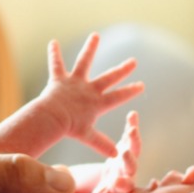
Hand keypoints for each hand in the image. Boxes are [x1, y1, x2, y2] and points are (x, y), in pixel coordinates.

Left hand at [40, 34, 143, 157]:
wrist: (53, 119)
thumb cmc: (69, 128)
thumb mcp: (87, 137)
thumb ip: (101, 144)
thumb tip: (115, 156)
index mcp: (97, 103)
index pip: (118, 97)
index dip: (130, 91)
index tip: (141, 85)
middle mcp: (89, 89)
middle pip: (109, 78)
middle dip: (122, 70)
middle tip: (133, 62)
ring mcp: (75, 83)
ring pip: (84, 62)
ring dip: (90, 48)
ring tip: (95, 36)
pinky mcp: (60, 79)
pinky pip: (56, 64)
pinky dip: (53, 54)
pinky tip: (52, 42)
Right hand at [79, 111, 141, 192]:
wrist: (110, 185)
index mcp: (120, 188)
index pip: (122, 188)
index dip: (122, 186)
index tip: (119, 184)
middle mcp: (127, 173)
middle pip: (130, 167)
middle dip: (128, 160)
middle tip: (124, 154)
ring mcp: (128, 159)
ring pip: (133, 150)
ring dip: (132, 140)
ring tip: (131, 129)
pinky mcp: (126, 147)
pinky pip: (130, 136)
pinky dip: (131, 125)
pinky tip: (132, 115)